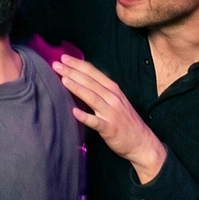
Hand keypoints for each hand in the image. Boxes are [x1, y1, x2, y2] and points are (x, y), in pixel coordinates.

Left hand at [54, 56, 166, 182]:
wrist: (142, 142)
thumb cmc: (125, 120)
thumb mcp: (116, 100)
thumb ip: (100, 89)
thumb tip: (79, 78)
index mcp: (113, 89)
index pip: (93, 72)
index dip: (78, 64)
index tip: (64, 57)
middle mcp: (113, 98)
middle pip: (90, 82)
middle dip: (72, 72)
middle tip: (56, 64)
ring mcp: (111, 113)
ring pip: (92, 97)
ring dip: (77, 88)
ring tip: (63, 80)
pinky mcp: (110, 128)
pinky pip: (96, 122)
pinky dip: (85, 116)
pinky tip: (74, 112)